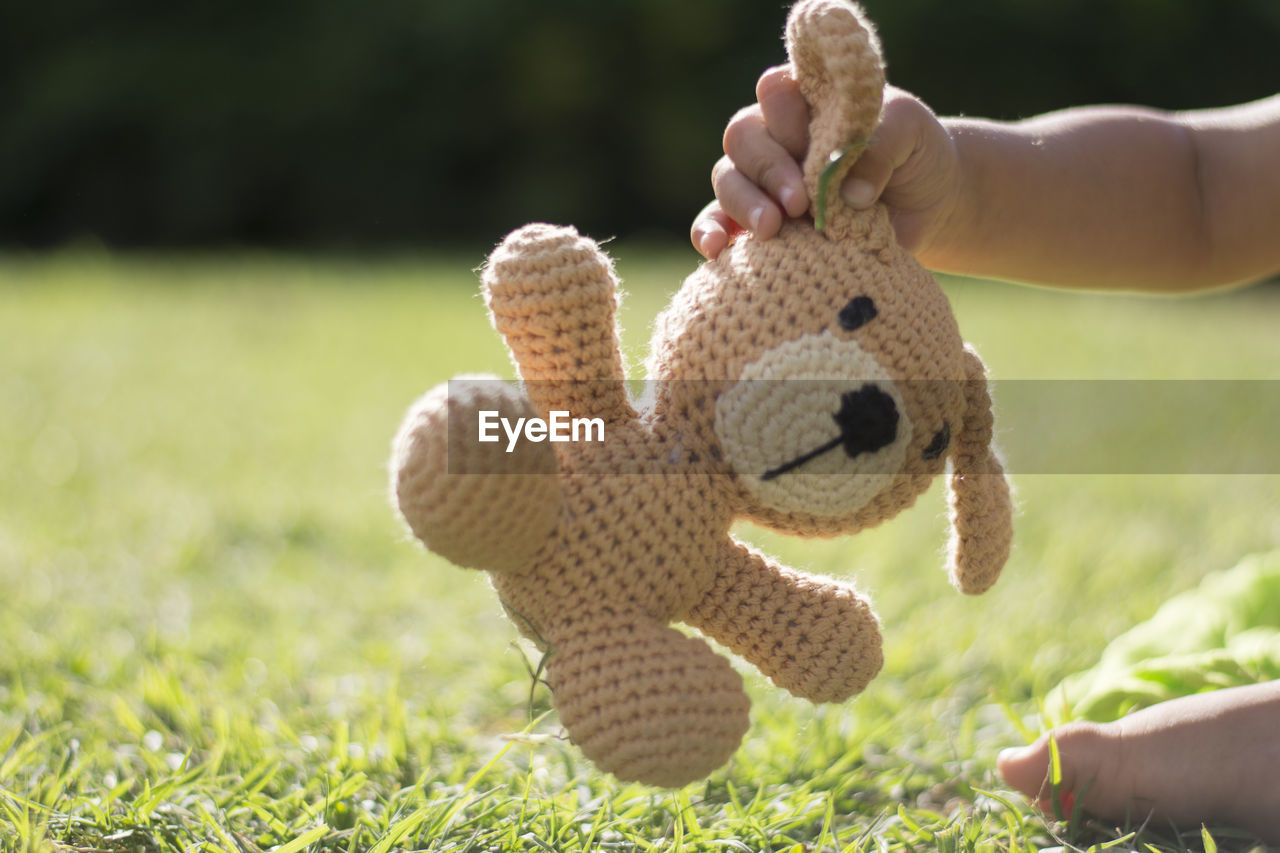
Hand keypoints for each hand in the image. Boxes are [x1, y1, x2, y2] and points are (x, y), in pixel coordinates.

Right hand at [691, 64, 962, 261]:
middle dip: (767, 170)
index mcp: (806, 98)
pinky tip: (716, 249)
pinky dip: (711, 233)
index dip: (786, 118)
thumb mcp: (908, 131)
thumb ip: (879, 148)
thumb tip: (849, 196)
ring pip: (727, 179)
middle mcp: (775, 134)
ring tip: (771, 230)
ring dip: (744, 203)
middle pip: (743, 138)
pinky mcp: (758, 223)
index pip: (775, 92)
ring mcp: (761, 180)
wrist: (924, 204)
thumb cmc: (912, 152)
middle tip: (797, 204)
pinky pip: (718, 223)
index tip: (810, 147)